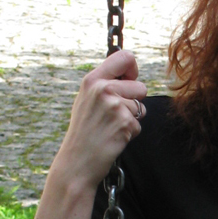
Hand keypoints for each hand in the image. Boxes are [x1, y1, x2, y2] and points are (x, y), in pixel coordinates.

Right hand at [55, 51, 147, 190]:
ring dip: (131, 119)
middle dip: (134, 102)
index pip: (125, 57)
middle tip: (114, 115)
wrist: (77, 162)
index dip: (133, 69)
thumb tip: (129, 73)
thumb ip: (105, 84)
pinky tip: (113, 137)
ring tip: (110, 127)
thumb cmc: (84, 132)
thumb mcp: (86, 100)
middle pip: (140, 86)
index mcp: (92, 80)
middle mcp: (103, 89)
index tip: (129, 80)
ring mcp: (114, 106)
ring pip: (141, 107)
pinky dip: (130, 133)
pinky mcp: (124, 123)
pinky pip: (139, 124)